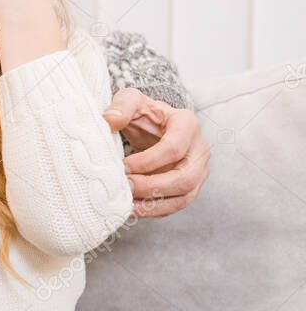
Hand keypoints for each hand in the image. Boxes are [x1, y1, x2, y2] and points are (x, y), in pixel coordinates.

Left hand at [102, 89, 210, 217]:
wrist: (155, 125)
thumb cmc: (144, 112)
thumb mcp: (132, 100)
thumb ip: (121, 107)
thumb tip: (109, 121)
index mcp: (187, 124)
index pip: (174, 148)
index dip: (148, 161)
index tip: (123, 166)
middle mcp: (199, 149)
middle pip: (184, 178)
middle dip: (152, 187)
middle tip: (125, 188)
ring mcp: (198, 170)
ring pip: (184, 196)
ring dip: (154, 204)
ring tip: (127, 205)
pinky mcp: (190, 186)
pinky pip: (177, 204)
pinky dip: (156, 210)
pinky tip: (133, 210)